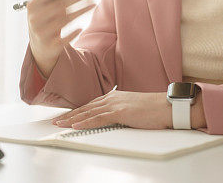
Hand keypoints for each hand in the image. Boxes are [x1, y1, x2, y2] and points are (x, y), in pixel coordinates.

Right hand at [27, 0, 95, 76]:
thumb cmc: (45, 20)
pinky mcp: (49, 45)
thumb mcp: (45, 6)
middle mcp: (34, 19)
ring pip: (65, 19)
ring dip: (81, 11)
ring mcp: (41, 32)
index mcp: (32, 6)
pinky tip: (81, 27)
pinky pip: (64, 38)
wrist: (39, 48)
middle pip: (59, 4)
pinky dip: (73, 33)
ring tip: (93, 4)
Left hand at [50, 89, 171, 129]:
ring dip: (72, 119)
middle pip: (86, 107)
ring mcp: (115, 104)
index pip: (91, 104)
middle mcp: (112, 98)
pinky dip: (85, 122)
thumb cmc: (154, 109)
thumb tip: (113, 120)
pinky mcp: (120, 112)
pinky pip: (98, 118)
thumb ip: (121, 112)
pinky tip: (75, 125)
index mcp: (115, 96)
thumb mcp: (133, 108)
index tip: (66, 116)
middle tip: (56, 121)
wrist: (167, 107)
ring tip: (59, 124)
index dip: (77, 111)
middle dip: (69, 114)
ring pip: (88, 112)